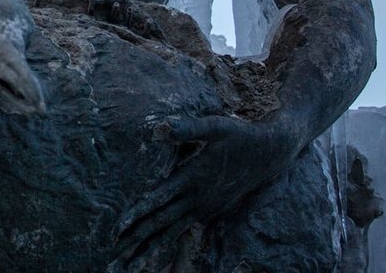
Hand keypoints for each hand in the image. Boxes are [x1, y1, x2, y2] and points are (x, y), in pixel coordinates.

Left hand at [114, 112, 304, 267]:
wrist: (271, 154)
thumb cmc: (241, 136)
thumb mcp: (215, 126)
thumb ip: (187, 128)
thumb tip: (158, 128)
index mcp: (192, 178)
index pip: (159, 199)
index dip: (137, 214)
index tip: (118, 228)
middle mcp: (197, 198)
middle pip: (160, 223)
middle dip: (136, 240)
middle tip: (113, 256)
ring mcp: (204, 208)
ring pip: (171, 231)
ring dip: (148, 248)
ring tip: (129, 265)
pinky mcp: (210, 211)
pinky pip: (183, 230)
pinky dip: (166, 242)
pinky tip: (154, 252)